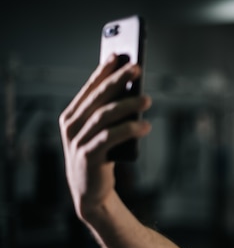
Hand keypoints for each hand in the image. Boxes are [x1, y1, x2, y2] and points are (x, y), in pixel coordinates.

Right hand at [59, 54, 151, 220]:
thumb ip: (110, 113)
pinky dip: (128, 130)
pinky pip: (110, 139)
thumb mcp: (102, 132)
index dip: (104, 71)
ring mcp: (78, 142)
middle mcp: (71, 126)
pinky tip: (145, 127)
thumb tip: (134, 89)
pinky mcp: (88, 157)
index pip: (90, 88)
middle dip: (118, 80)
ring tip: (148, 99)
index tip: (119, 55)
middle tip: (138, 68)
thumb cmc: (100, 156)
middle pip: (98, 98)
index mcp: (72, 116)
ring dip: (127, 105)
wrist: (91, 192)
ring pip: (104, 116)